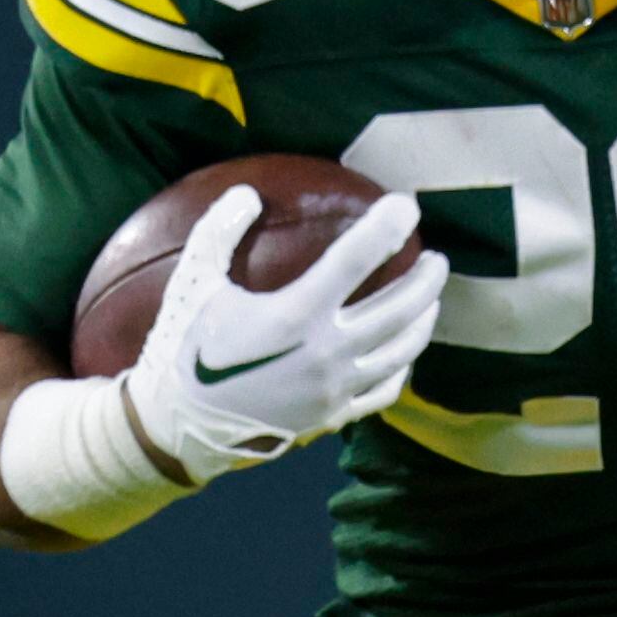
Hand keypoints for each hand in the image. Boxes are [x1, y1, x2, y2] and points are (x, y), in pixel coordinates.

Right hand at [122, 186, 446, 481]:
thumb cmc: (184, 347)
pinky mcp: (334, 414)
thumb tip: (248, 192)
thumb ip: (218, 231)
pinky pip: (385, 390)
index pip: (355, 260)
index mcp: (296, 315)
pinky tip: (405, 352)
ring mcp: (335, 388)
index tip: (406, 205)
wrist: (179, 424)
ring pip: (401, 351)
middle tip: (436, 258)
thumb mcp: (194, 282)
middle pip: (398, 309)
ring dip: (423, 321)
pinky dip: (402, 366)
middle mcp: (326, 353)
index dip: (386, 228)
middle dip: (427, 280)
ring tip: (431, 300)